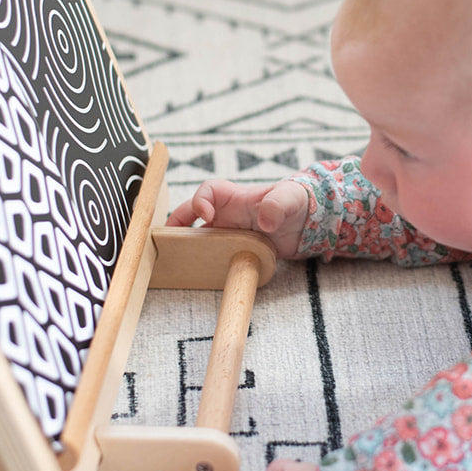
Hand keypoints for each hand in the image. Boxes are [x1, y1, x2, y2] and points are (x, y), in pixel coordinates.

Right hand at [167, 178, 309, 258]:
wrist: (308, 224)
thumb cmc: (298, 202)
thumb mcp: (291, 198)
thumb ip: (278, 204)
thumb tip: (266, 222)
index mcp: (236, 197)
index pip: (208, 191)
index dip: (199, 201)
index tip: (206, 216)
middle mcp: (227, 215)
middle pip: (191, 217)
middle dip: (174, 227)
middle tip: (163, 243)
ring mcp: (229, 235)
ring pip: (199, 241)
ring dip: (187, 250)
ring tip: (174, 264)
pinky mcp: (235, 252)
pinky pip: (214, 258)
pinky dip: (205, 266)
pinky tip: (202, 278)